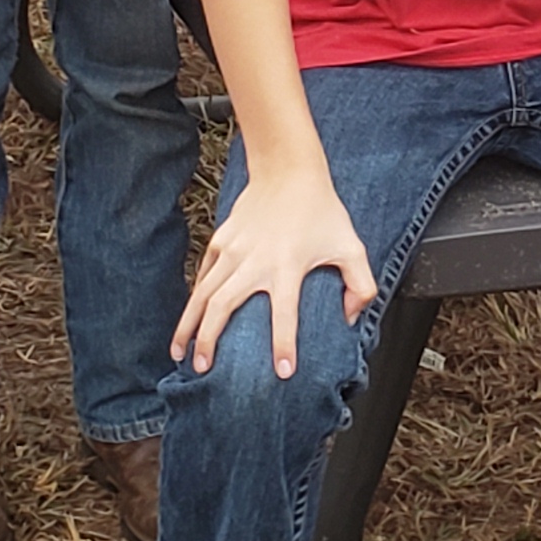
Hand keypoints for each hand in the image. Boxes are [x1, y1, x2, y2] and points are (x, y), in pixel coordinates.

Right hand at [176, 164, 377, 376]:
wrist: (288, 169)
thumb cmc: (321, 209)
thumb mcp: (351, 245)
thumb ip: (362, 285)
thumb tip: (351, 318)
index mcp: (287, 266)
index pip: (285, 314)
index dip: (284, 344)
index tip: (282, 371)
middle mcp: (254, 260)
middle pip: (223, 306)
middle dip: (209, 340)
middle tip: (203, 369)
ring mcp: (232, 250)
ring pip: (202, 293)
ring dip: (188, 325)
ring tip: (179, 352)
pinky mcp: (220, 240)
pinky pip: (203, 275)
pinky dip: (194, 298)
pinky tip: (189, 318)